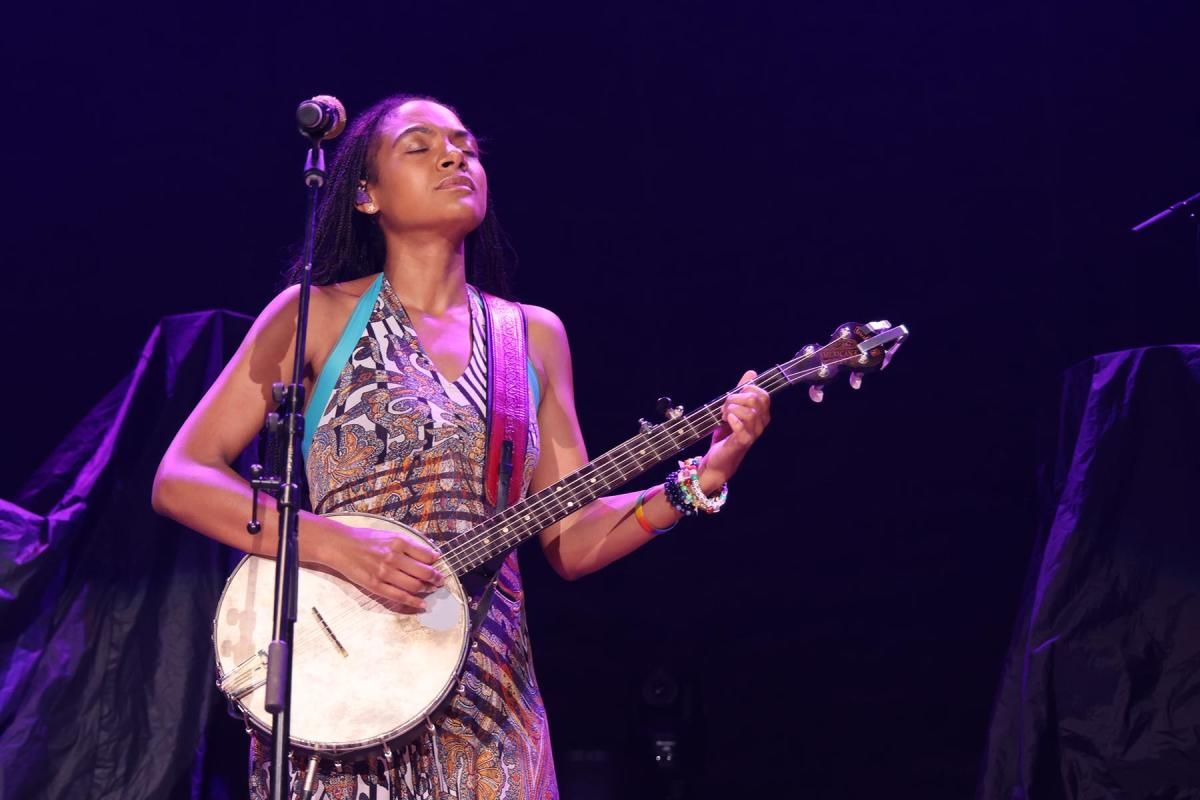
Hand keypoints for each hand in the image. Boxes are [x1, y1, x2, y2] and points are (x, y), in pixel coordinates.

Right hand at [312, 516, 444, 612]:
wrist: (340, 545)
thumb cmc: (365, 539)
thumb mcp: (389, 534)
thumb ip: (408, 544)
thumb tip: (430, 553)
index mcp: (399, 542)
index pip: (427, 555)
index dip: (436, 562)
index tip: (439, 565)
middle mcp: (394, 557)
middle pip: (423, 572)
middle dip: (436, 578)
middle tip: (440, 581)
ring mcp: (385, 573)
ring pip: (414, 585)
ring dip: (427, 589)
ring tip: (431, 589)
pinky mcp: (376, 585)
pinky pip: (399, 596)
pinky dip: (414, 601)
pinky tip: (422, 603)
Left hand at [699, 370, 770, 491]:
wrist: (717, 459)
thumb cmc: (726, 435)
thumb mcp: (732, 409)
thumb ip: (741, 392)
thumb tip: (752, 372)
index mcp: (761, 415)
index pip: (763, 395)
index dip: (747, 389)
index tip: (733, 395)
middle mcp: (761, 424)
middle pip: (756, 400)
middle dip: (736, 398)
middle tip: (724, 406)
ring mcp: (754, 434)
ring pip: (750, 412)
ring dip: (731, 408)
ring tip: (722, 415)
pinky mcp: (743, 442)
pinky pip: (743, 427)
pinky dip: (733, 420)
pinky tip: (726, 419)